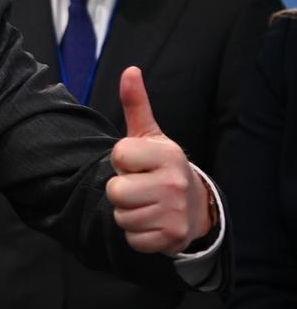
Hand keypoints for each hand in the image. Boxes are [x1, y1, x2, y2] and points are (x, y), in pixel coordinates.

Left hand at [106, 66, 210, 254]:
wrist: (193, 206)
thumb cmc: (161, 166)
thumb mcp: (149, 135)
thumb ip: (136, 105)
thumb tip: (130, 70)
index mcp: (168, 154)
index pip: (118, 154)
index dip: (121, 160)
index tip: (136, 162)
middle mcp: (174, 183)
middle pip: (115, 190)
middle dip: (120, 190)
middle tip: (140, 186)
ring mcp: (175, 212)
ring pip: (121, 216)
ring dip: (127, 213)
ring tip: (146, 204)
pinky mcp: (171, 238)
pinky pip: (131, 238)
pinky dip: (136, 233)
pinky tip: (151, 222)